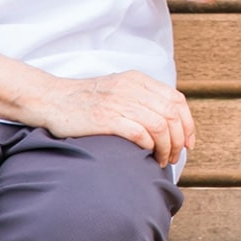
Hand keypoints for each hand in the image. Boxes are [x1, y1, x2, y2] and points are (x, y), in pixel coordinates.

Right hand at [32, 69, 195, 166]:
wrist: (51, 100)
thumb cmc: (86, 101)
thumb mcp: (118, 89)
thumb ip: (142, 99)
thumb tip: (170, 123)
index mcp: (137, 80)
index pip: (176, 100)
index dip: (188, 123)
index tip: (188, 143)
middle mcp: (130, 88)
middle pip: (171, 114)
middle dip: (179, 140)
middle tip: (175, 157)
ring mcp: (118, 102)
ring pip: (159, 125)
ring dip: (166, 147)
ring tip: (162, 160)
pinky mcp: (105, 119)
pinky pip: (139, 133)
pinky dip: (149, 146)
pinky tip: (146, 155)